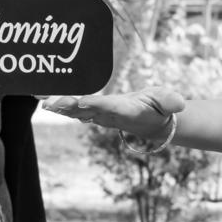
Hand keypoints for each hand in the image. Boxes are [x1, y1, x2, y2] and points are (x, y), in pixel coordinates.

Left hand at [43, 86, 184, 140]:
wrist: (152, 123)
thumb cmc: (160, 108)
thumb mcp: (168, 102)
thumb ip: (171, 101)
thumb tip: (181, 104)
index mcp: (126, 111)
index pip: (110, 107)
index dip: (96, 104)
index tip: (82, 100)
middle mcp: (109, 115)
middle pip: (86, 111)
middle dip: (68, 106)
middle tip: (50, 101)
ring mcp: (99, 115)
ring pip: (75, 111)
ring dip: (58, 105)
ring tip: (40, 98)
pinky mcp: (93, 112)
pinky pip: (72, 108)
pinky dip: (58, 103)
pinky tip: (41, 98)